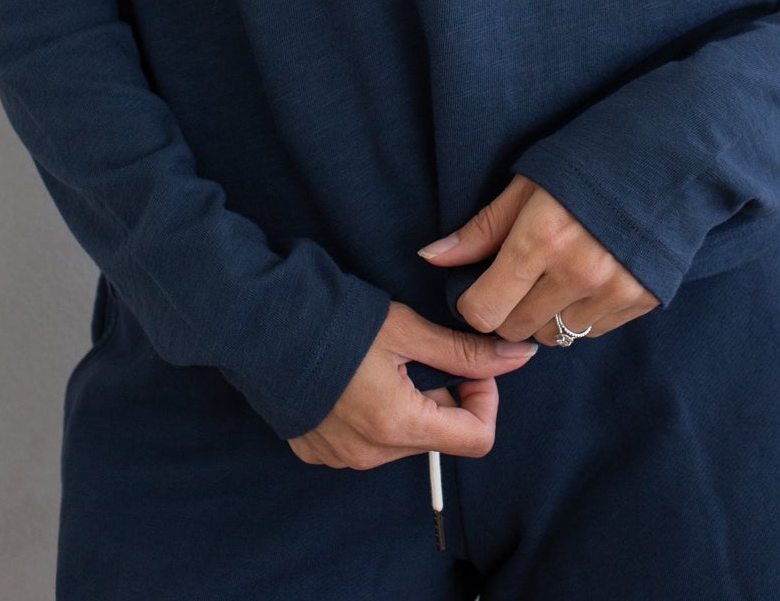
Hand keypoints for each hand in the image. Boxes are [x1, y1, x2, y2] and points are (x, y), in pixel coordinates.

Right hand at [286, 299, 537, 468]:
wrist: (260, 324)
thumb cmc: (336, 321)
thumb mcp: (407, 329)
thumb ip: (465, 351)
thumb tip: (519, 356)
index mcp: (400, 425)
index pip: (478, 439)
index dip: (484, 399)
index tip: (467, 365)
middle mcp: (372, 455)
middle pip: (438, 435)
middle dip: (442, 394)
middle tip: (418, 351)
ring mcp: (342, 458)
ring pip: (403, 437)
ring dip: (408, 403)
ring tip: (380, 361)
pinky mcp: (318, 451)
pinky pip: (366, 441)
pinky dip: (374, 412)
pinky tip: (352, 378)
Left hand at [417, 174, 659, 344]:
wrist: (669, 158)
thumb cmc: (590, 162)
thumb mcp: (529, 183)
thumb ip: (482, 229)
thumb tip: (431, 258)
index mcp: (541, 237)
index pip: (483, 310)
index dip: (472, 301)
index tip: (479, 285)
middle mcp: (576, 272)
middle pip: (514, 328)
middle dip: (505, 310)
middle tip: (516, 278)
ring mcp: (611, 291)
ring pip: (552, 336)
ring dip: (542, 315)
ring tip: (553, 276)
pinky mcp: (639, 302)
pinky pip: (590, 333)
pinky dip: (577, 316)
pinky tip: (584, 280)